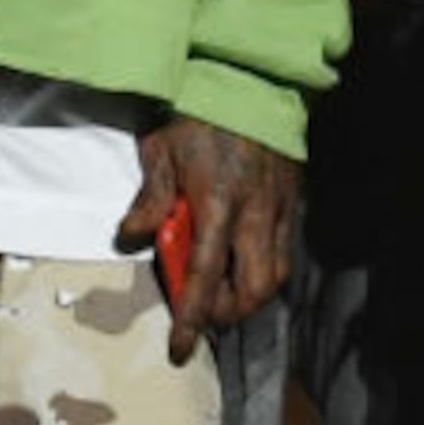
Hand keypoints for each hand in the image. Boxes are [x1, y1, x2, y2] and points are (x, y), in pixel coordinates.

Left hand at [120, 114, 300, 362]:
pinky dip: (263, 267)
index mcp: (217, 203)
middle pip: (254, 289)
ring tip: (222, 290)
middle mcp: (253, 212)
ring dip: (249, 294)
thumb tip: (132, 237)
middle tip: (204, 312)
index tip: (182, 347)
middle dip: (229, 313)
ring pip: (276, 275)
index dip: (193, 317)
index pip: (204, 276)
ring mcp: (278, 206)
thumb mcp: (162, 149)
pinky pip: (283, 249)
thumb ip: (151, 198)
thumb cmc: (200, 110)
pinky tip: (242, 259)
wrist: (251, 77)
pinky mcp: (291, 198)